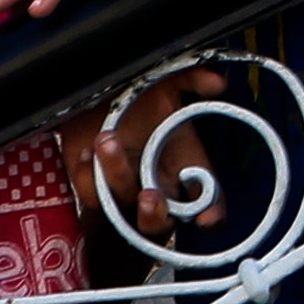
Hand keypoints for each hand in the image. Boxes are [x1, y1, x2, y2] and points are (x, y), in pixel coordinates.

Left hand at [67, 64, 227, 242]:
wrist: (97, 98)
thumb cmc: (137, 99)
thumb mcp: (165, 85)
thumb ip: (191, 80)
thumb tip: (218, 82)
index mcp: (184, 168)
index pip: (206, 203)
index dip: (210, 215)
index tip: (205, 218)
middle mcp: (156, 186)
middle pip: (160, 223)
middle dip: (155, 215)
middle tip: (149, 196)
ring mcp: (123, 191)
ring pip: (122, 207)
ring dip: (117, 177)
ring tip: (107, 142)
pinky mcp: (93, 188)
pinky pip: (89, 194)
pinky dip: (87, 175)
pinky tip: (85, 153)